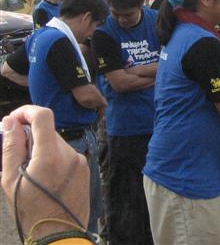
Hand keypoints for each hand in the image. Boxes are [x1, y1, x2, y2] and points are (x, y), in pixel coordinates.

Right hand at [2, 106, 89, 239]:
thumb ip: (11, 147)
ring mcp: (79, 161)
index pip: (43, 116)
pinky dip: (53, 158)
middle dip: (30, 136)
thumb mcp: (10, 180)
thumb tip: (10, 121)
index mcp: (51, 155)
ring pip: (56, 144)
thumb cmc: (30, 211)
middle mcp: (69, 154)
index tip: (13, 119)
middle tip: (14, 152)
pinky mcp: (85, 168)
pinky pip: (65, 155)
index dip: (26, 111)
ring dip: (41, 149)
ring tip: (29, 171)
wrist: (58, 234)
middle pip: (48, 131)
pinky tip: (44, 177)